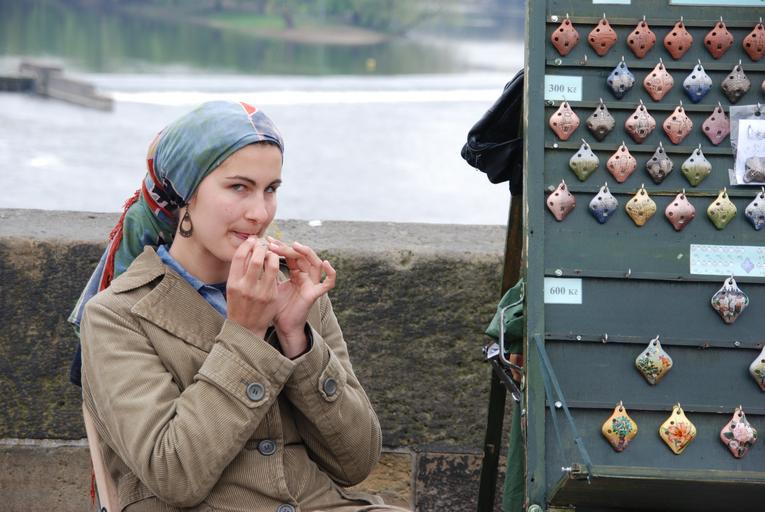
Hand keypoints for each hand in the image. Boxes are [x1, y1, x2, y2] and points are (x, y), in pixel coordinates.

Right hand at [226, 237, 279, 338]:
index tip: (252, 240)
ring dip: (272, 255)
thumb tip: (248, 248)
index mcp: (233, 283)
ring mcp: (261, 292)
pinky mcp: (272, 296)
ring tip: (270, 253)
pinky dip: (276, 266)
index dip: (247, 245)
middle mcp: (246, 287)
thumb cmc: (238, 304)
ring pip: (271, 265)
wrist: (246, 328)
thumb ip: (238, 270)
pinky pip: (276, 276)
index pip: (239, 257)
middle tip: (262, 244)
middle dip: (260, 247)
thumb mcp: (232, 287)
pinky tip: (274, 263)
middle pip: (256, 259)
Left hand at [267, 237, 335, 356]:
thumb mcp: (271, 285)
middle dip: (289, 248)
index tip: (268, 241)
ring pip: (316, 263)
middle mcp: (306, 276)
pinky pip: (328, 283)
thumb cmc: (276, 307)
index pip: (292, 255)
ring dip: (307, 253)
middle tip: (274, 243)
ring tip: (295, 245)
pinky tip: (326, 263)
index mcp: (296, 273)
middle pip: (302, 256)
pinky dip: (331, 273)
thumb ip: (269, 272)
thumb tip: (256, 256)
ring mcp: (312, 284)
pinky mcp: (315, 294)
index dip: (281, 246)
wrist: (282, 326)